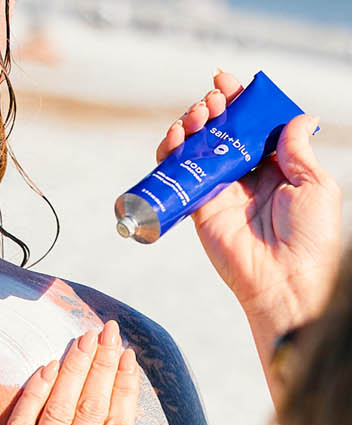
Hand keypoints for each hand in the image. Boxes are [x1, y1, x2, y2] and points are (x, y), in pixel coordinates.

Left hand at [0, 322, 140, 424]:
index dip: (126, 389)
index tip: (129, 355)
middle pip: (91, 410)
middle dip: (103, 368)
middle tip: (110, 331)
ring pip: (59, 410)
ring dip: (74, 372)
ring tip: (85, 339)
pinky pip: (21, 424)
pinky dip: (35, 395)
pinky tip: (47, 368)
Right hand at [163, 70, 337, 360]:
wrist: (285, 278)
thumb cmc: (310, 235)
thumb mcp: (316, 185)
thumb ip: (298, 150)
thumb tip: (298, 117)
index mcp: (279, 166)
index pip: (255, 125)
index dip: (242, 102)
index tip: (230, 82)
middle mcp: (248, 174)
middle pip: (223, 131)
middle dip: (214, 108)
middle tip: (213, 98)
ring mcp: (221, 188)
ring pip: (197, 147)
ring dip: (192, 123)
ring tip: (197, 113)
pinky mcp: (198, 205)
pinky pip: (179, 174)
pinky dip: (171, 151)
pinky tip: (175, 136)